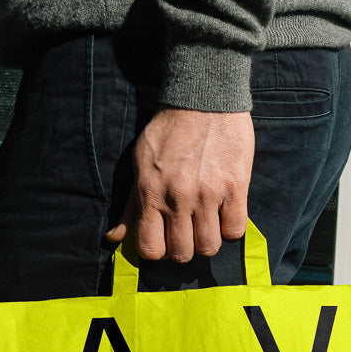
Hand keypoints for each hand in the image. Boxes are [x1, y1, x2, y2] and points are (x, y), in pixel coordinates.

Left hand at [106, 108, 253, 263]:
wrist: (203, 97)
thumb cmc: (169, 131)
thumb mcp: (140, 163)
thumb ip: (130, 205)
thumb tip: (114, 238)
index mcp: (150, 192)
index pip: (150, 249)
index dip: (158, 251)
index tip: (165, 238)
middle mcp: (177, 197)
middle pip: (182, 253)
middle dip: (184, 248)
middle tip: (188, 231)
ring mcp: (208, 194)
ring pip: (209, 246)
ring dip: (208, 240)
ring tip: (208, 223)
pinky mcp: (234, 187)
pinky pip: (236, 230)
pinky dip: (231, 228)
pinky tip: (226, 214)